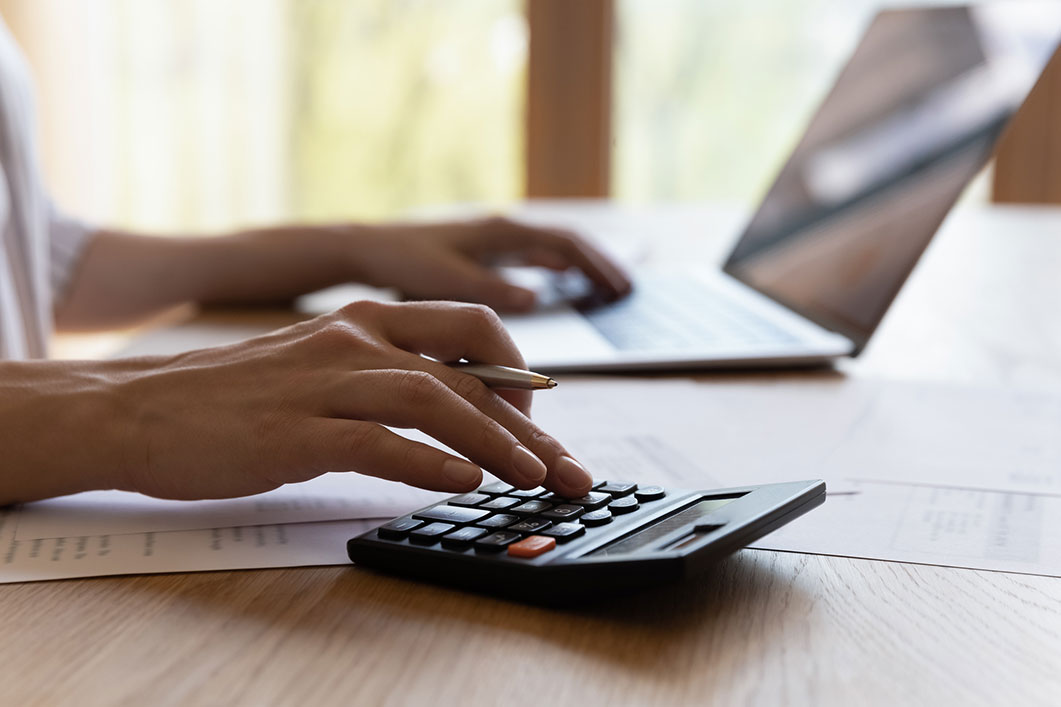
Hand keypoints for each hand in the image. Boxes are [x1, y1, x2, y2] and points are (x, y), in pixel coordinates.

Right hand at [107, 301, 592, 500]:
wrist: (137, 410)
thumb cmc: (234, 398)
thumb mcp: (320, 370)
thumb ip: (384, 379)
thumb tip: (458, 413)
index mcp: (366, 324)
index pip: (471, 331)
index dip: (520, 376)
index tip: (542, 425)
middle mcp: (353, 343)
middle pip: (466, 373)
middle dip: (529, 425)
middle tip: (565, 470)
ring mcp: (322, 385)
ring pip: (432, 399)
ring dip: (494, 442)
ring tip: (534, 477)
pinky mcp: (291, 433)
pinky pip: (374, 442)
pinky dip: (425, 462)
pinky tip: (461, 482)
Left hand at [345, 216, 631, 311]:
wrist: (369, 247)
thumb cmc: (403, 260)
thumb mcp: (446, 279)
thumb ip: (491, 288)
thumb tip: (535, 299)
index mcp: (500, 232)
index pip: (564, 243)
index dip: (596, 265)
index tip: (619, 286)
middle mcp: (504, 230)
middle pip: (567, 243)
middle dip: (599, 264)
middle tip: (626, 290)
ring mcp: (497, 240)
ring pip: (553, 248)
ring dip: (582, 266)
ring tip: (608, 289)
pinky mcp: (487, 252)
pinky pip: (535, 257)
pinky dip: (558, 269)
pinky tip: (565, 286)